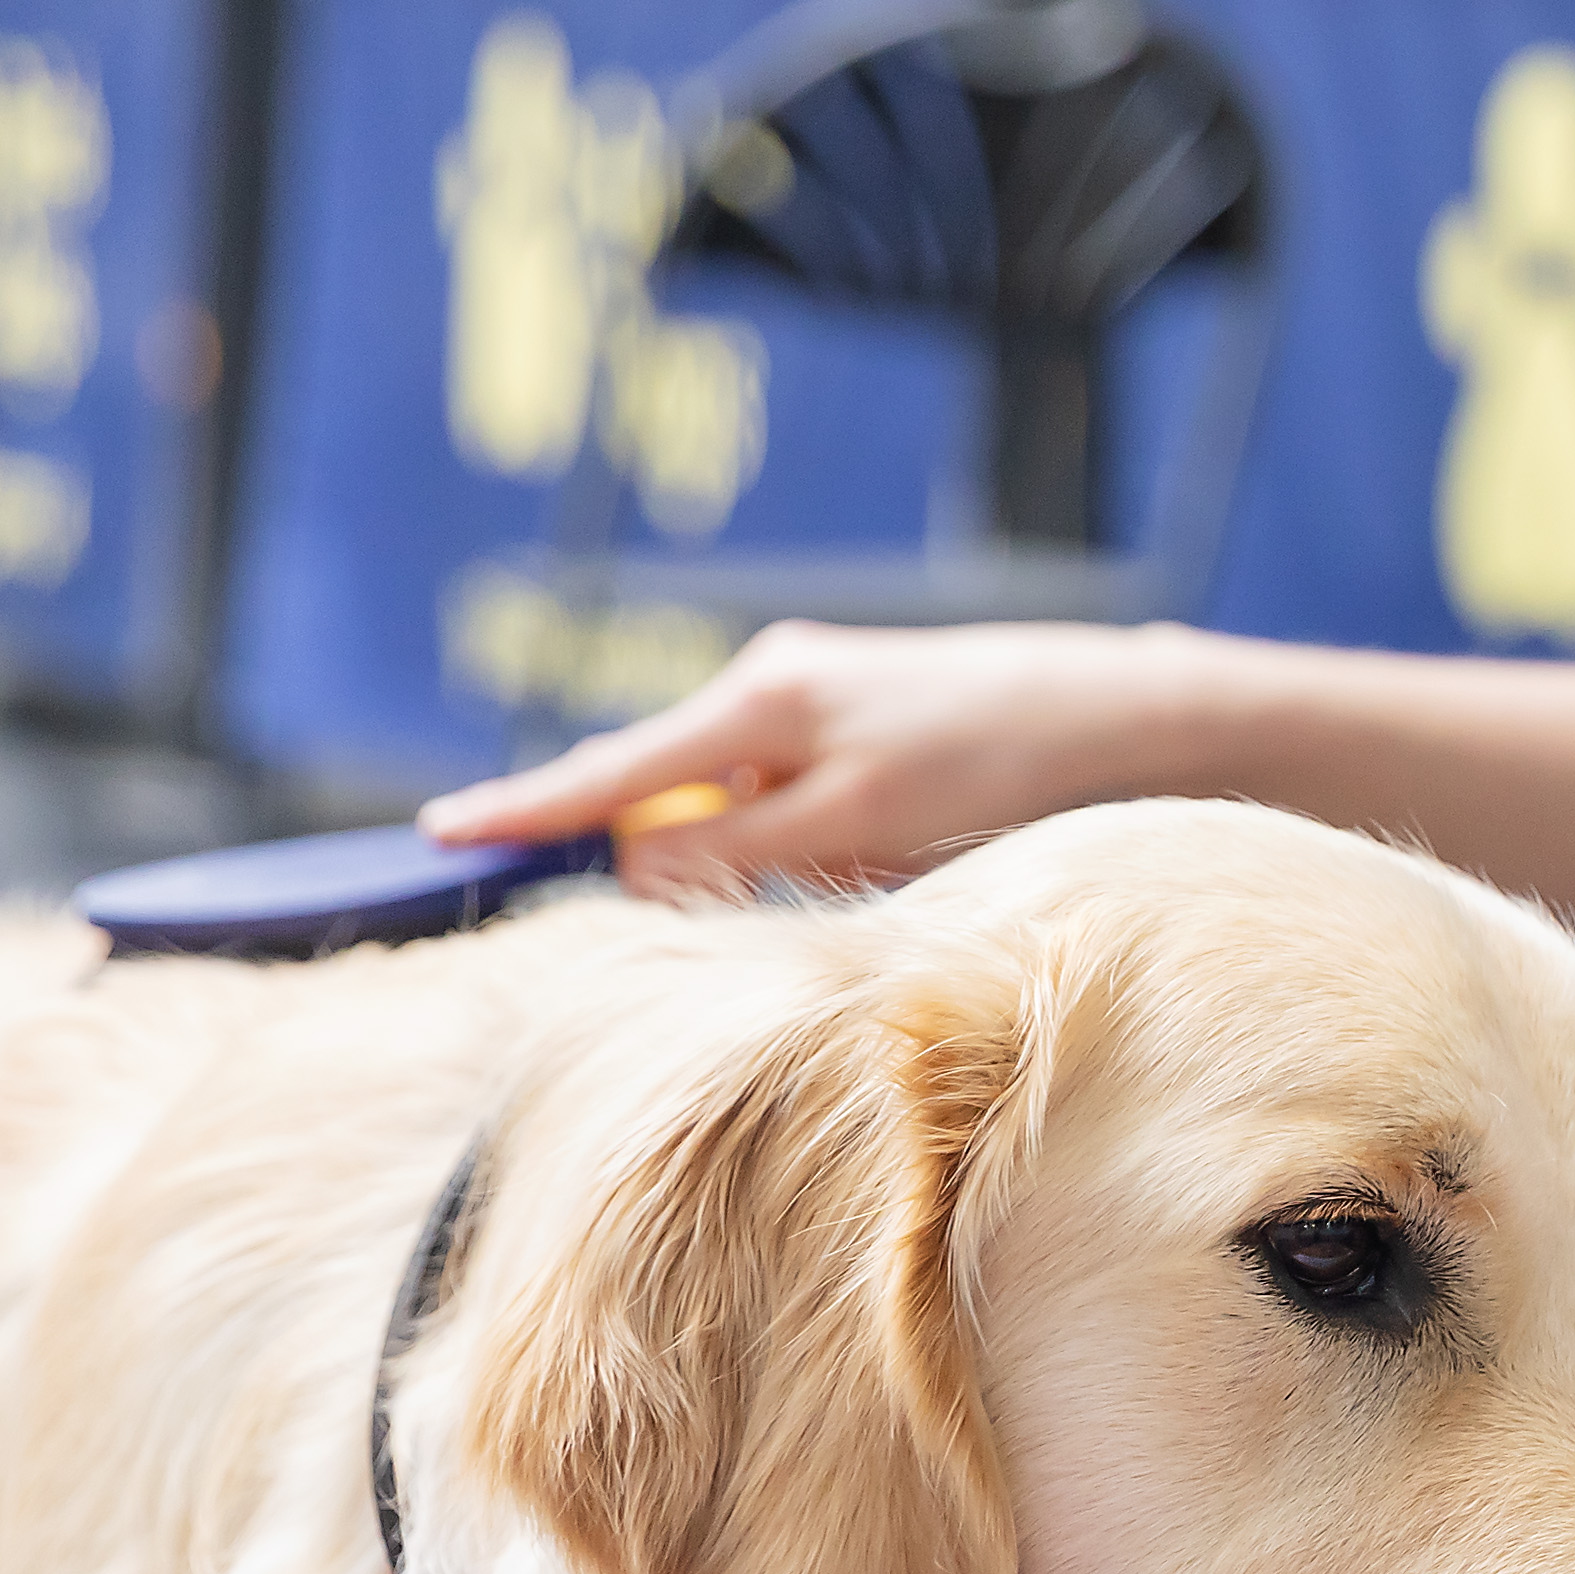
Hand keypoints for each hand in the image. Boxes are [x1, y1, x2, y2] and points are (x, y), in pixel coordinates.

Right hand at [416, 619, 1214, 894]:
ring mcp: (824, 712)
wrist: (1135, 717)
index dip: (525, 810)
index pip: (611, 772)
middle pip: (674, 802)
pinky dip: (834, 859)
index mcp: (757, 697)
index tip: (439, 831)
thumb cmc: (1001, 760)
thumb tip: (634, 867)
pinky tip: (912, 856)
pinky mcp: (871, 743)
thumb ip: (730, 848)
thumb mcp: (853, 823)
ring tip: (897, 857)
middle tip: (797, 882)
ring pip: (750, 826)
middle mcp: (776, 692)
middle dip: (694, 866)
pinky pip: (809, 822)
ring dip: (786, 871)